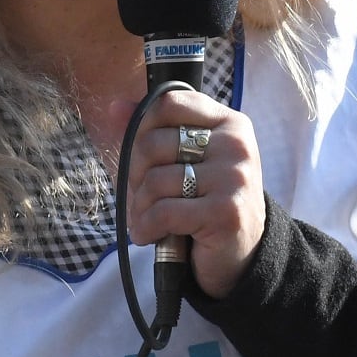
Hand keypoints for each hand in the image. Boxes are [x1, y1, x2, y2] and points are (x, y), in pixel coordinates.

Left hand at [125, 89, 263, 299]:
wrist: (241, 253)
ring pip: (155, 180)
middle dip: (135, 175)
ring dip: (140, 207)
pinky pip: (163, 212)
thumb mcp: (183, 160)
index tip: (143, 156)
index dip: (142, 128)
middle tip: (144, 195)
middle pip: (152, 143)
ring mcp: (234, 178)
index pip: (169, 103)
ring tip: (149, 219)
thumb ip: (150, 131)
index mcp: (228, 123)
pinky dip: (146, 227)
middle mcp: (235, 145)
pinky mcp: (225, 213)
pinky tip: (151, 235)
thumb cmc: (206, 201)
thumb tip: (115, 107)